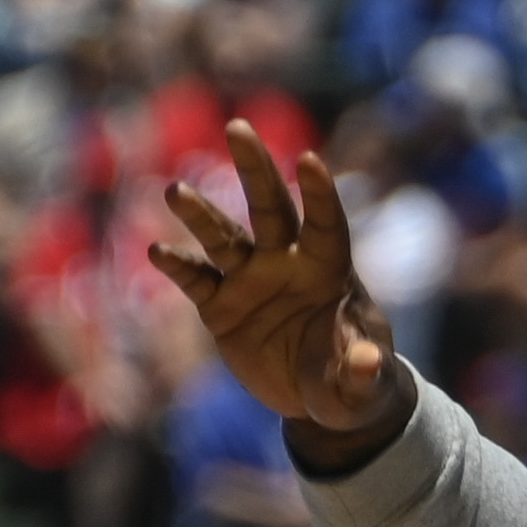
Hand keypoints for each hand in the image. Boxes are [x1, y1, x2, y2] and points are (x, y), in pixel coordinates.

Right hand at [145, 120, 402, 442]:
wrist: (320, 400)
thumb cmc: (353, 383)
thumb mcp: (362, 389)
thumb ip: (363, 374)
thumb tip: (367, 361)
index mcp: (329, 271)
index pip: (327, 225)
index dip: (319, 194)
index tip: (309, 159)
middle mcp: (286, 263)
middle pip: (270, 208)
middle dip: (255, 168)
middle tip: (238, 126)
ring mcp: (250, 281)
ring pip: (223, 237)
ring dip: (201, 214)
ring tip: (175, 191)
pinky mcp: (220, 306)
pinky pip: (197, 281)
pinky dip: (178, 267)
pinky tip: (158, 251)